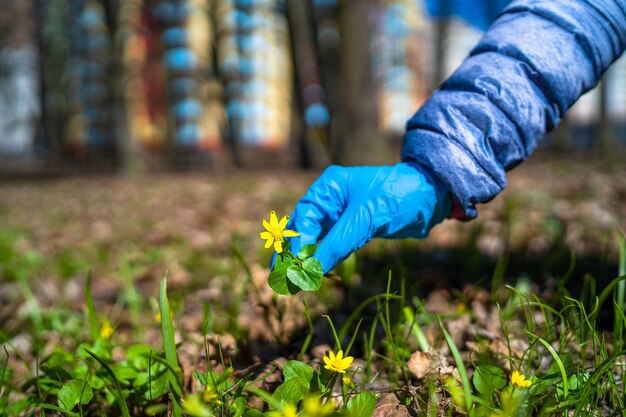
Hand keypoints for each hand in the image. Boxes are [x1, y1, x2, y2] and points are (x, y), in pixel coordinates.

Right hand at [287, 162, 451, 272]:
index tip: (294, 270)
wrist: (432, 197)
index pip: (303, 219)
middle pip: (302, 229)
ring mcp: (340, 214)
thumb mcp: (365, 219)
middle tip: (280, 280)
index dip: (297, 246)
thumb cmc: (399, 197)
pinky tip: (316, 274)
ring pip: (314, 240)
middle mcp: (330, 200)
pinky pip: (331, 246)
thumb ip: (337, 244)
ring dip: (306, 259)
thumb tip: (310, 271)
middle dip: (292, 254)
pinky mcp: (352, 228)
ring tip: (293, 282)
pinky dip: (324, 260)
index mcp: (328, 188)